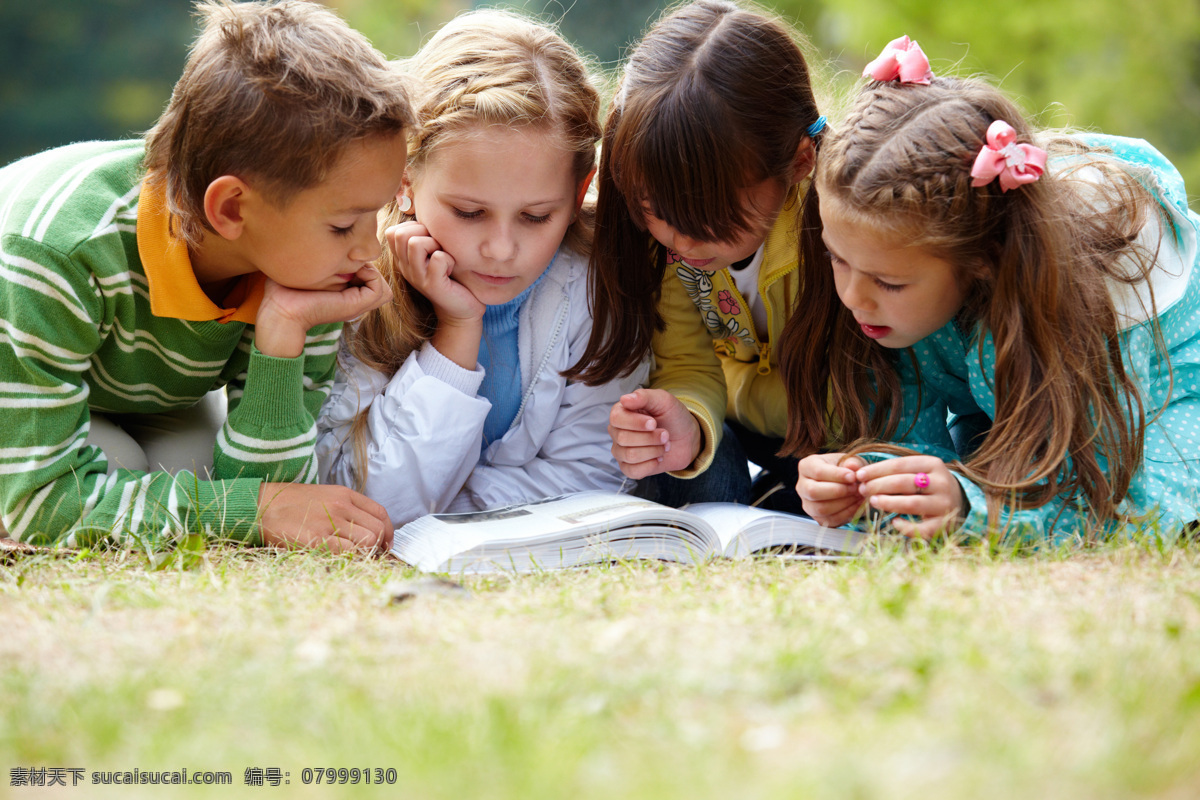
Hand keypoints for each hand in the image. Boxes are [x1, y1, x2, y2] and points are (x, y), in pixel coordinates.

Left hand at [255, 265, 392, 357]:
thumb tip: (336, 247)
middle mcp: (353, 302)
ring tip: (353, 266)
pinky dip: (373, 275)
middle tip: (348, 260)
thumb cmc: (285, 290)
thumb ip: (324, 263)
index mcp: (344, 296)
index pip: (368, 278)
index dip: (361, 263)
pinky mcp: (356, 305)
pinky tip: (354, 271)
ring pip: (383, 288)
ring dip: (372, 271)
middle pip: (377, 283)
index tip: (342, 256)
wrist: (279, 310)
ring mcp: (357, 305)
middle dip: (368, 266)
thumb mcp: (308, 272)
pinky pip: (381, 289)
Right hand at [257, 483, 392, 554]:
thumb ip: (346, 510)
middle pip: (378, 529)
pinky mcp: (317, 539)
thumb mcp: (324, 497)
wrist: (260, 507)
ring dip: (367, 554)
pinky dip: (351, 559)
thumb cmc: (290, 505)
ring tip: (354, 559)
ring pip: (369, 541)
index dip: (388, 532)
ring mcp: (330, 522)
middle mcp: (341, 506)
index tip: (384, 544)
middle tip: (368, 556)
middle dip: (379, 546)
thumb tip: (368, 532)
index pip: (381, 513)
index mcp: (345, 495)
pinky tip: (341, 560)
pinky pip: (349, 552)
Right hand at [385, 221, 483, 324]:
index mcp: (402, 258)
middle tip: (437, 246)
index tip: (428, 240)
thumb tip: (421, 211)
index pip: (393, 232)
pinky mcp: (432, 285)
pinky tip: (451, 268)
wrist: (461, 308)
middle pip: (400, 234)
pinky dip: (449, 258)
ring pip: (415, 243)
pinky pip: (439, 258)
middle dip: (423, 232)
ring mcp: (417, 277)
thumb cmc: (450, 275)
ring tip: (444, 257)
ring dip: (435, 244)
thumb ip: (425, 235)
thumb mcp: (433, 251)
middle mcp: (405, 267)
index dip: (413, 228)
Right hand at [607, 389, 702, 478]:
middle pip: (624, 438)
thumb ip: (644, 396)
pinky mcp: (628, 467)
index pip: (616, 419)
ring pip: (630, 455)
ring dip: (653, 450)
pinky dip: (650, 464)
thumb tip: (624, 399)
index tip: (654, 423)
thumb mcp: (663, 401)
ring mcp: (621, 451)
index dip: (635, 423)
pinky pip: (632, 471)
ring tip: (664, 444)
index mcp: (621, 412)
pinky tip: (658, 457)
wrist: (686, 438)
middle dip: (651, 438)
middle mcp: (617, 432)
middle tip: (665, 434)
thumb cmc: (672, 417)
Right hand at [796, 453, 868, 526]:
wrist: (846, 482)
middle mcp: (802, 486)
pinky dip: (847, 513)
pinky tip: (857, 504)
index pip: (817, 472)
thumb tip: (852, 466)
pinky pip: (830, 520)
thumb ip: (852, 462)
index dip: (836, 475)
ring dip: (844, 503)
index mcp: (806, 466)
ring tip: (858, 496)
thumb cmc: (845, 468)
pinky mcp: (817, 518)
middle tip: (855, 488)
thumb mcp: (850, 460)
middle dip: (838, 491)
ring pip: (821, 509)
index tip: (853, 476)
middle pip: (813, 492)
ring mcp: (808, 504)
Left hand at [853, 455, 964, 538]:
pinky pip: (922, 528)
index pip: (900, 464)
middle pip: (903, 483)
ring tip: (872, 501)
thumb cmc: (928, 485)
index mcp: (933, 464)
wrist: (960, 502)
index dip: (877, 470)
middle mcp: (942, 483)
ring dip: (888, 503)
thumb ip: (894, 471)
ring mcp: (944, 504)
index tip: (859, 475)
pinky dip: (906, 527)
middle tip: (862, 489)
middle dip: (878, 485)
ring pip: (912, 503)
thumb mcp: (917, 471)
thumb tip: (860, 474)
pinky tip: (894, 522)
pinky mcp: (944, 524)